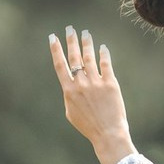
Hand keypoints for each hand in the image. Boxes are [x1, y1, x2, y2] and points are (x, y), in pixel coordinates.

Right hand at [49, 27, 137, 163]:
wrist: (107, 134)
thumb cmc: (88, 126)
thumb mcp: (71, 113)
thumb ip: (69, 95)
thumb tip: (71, 83)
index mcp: (69, 91)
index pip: (60, 65)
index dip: (56, 50)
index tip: (52, 37)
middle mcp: (81, 84)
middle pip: (74, 58)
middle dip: (71, 41)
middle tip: (70, 29)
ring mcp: (96, 83)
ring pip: (89, 58)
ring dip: (87, 43)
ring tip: (85, 34)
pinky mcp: (110, 84)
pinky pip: (105, 64)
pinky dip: (103, 54)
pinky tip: (102, 47)